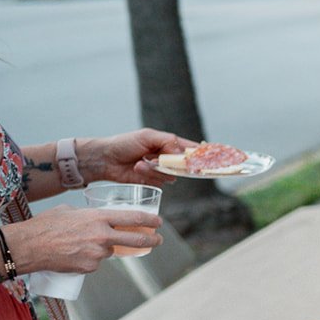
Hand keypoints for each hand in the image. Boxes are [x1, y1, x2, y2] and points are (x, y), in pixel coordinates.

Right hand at [4, 206, 160, 274]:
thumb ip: (89, 216)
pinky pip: (97, 262)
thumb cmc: (47, 225)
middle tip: (158, 240)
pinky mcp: (91, 267)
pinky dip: (90, 259)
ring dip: (102, 248)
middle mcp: (102, 235)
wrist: (30, 246)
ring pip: (110, 251)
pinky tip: (73, 254)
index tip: (159, 222)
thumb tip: (99, 221)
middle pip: (136, 239)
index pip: (132, 217)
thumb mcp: (70, 211)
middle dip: (152, 240)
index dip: (149, 220)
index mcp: (98, 218)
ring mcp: (98, 253)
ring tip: (79, 243)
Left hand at [80, 129, 197, 186]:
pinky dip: (150, 177)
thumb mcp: (147, 136)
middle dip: (171, 163)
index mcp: (169, 143)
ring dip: (156, 170)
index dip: (202, 153)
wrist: (105, 159)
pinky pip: (161, 183)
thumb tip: (183, 152)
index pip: (191, 149)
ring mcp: (162, 170)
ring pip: (172, 176)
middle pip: (185, 166)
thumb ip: (168, 141)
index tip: (213, 157)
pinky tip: (137, 170)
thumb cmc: (124, 143)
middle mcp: (168, 158)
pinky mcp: (154, 181)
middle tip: (156, 159)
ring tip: (140, 163)